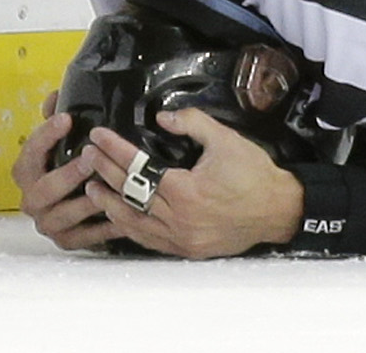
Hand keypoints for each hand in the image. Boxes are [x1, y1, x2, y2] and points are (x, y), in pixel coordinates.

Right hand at [12, 109, 124, 251]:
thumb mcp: (60, 139)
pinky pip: (83, 237)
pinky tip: (119, 216)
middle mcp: (32, 199)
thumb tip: (54, 99)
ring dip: (85, 203)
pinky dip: (101, 229)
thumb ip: (55, 116)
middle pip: (43, 190)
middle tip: (90, 159)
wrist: (73, 202)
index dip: (46, 135)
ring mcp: (48, 222)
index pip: (30, 151)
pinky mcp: (66, 240)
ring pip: (62, 216)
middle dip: (67, 174)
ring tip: (106, 189)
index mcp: (27, 171)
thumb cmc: (66, 164)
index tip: (66, 119)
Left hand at [88, 111, 305, 259]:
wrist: (278, 210)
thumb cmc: (254, 173)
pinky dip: (130, 227)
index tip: (98, 136)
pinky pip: (148, 240)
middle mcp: (177, 218)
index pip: (137, 167)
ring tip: (92, 188)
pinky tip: (118, 217)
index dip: (114, 150)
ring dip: (110, 204)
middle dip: (105, 171)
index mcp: (184, 189)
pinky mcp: (185, 249)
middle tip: (87, 155)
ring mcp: (180, 238)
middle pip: (130, 193)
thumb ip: (192, 123)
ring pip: (133, 222)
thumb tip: (162, 116)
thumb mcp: (225, 139)